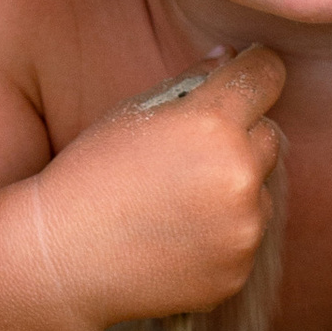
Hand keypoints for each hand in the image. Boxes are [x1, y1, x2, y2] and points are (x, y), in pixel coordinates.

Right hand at [29, 43, 285, 330]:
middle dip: (240, 138)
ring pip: (261, 194)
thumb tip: (232, 57)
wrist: (62, 258)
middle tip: (187, 156)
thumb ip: (191, 81)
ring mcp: (242, 231)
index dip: (256, 71)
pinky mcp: (237, 273)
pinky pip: (245, 241)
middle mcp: (238, 176)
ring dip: (234, 192)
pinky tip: (174, 240)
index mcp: (213, 125)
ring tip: (174, 205)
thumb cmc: (89, 176)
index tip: (250, 71)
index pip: (266, 77)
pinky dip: (222, 238)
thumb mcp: (133, 113)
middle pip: (269, 137)